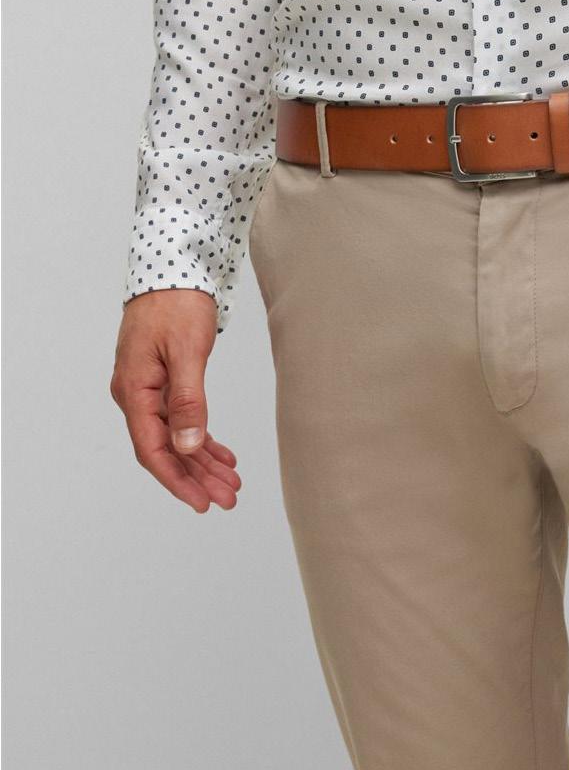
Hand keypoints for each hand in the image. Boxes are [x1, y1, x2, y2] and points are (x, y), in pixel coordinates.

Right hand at [110, 290, 240, 512]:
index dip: (178, 479)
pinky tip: (222, 454)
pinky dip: (202, 437)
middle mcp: (136, 394)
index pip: (152, 449)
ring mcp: (149, 388)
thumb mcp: (187, 352)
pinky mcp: (164, 379)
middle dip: (197, 476)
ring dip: (203, 460)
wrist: (173, 266)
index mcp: (135, 390)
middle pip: (166, 448)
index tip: (202, 502)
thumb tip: (188, 445)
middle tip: (229, 498)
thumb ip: (188, 400)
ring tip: (231, 482)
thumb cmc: (177, 303)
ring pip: (176, 436)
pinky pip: (181, 418)